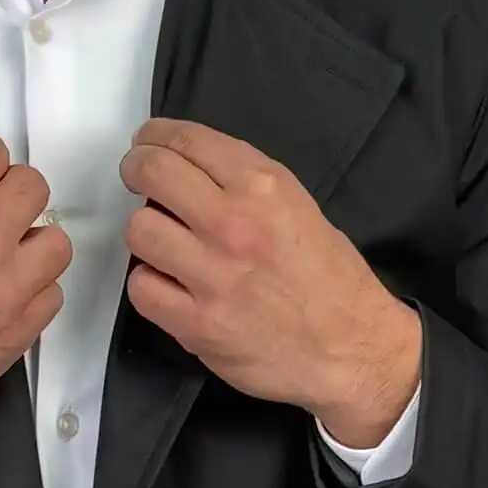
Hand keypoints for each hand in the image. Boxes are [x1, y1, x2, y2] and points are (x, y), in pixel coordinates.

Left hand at [119, 118, 422, 446]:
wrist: (351, 349)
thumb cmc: (330, 281)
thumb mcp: (298, 207)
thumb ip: (244, 186)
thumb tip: (189, 174)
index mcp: (263, 187)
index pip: (187, 141)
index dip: (154, 137)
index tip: (146, 143)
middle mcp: (234, 224)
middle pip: (153, 174)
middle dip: (137, 169)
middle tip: (138, 178)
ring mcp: (213, 276)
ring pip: (139, 230)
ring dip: (146, 234)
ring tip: (163, 243)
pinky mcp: (197, 324)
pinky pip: (142, 289)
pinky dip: (149, 285)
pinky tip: (168, 285)